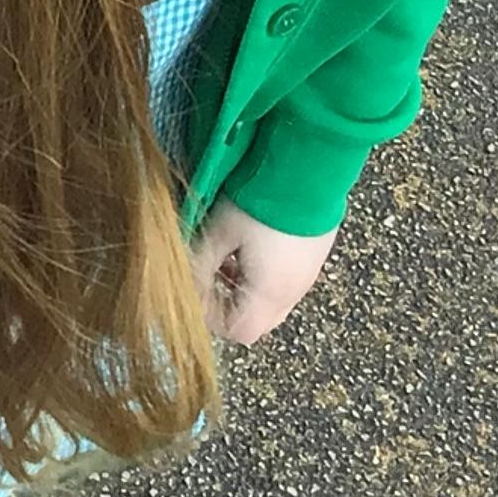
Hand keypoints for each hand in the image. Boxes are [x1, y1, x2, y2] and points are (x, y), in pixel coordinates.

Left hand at [186, 204, 339, 345]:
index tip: (195, 290)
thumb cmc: (258, 200)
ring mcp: (309, 273)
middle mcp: (294, 290)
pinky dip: (265, 274)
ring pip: (273, 300)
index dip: (211, 317)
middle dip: (229, 306)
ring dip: (246, 289)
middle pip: (259, 321)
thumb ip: (199, 263)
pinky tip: (252, 244)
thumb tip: (181, 281)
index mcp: (269, 292)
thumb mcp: (218, 231)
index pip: (239, 331)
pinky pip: (288, 279)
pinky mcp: (316, 253)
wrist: (307, 166)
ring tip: (228, 257)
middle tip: (210, 277)